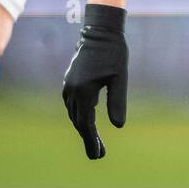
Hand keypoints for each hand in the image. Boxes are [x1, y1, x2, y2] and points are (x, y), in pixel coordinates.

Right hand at [62, 3, 127, 159]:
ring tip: (95, 142)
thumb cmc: (113, 53)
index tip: (98, 155)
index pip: (86, 124)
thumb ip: (118, 102)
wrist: (99, 32)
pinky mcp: (69, 82)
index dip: (92, 141)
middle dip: (89, 139)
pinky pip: (72, 105)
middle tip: (98, 155)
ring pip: (74, 114)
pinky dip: (79, 116)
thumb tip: (118, 126)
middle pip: (79, 122)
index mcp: (84, 91)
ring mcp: (68, 86)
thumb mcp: (120, 78)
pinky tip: (88, 121)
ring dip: (84, 128)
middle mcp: (72, 91)